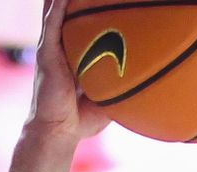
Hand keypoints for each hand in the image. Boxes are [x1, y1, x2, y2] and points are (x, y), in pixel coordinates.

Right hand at [27, 0, 110, 143]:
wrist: (58, 133)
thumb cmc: (81, 119)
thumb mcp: (108, 95)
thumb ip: (122, 82)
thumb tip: (150, 77)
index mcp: (74, 54)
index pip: (81, 23)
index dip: (88, 7)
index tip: (108, 1)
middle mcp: (61, 47)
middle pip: (66, 12)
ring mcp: (51, 50)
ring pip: (56, 13)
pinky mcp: (46, 57)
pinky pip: (51, 27)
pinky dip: (56, 9)